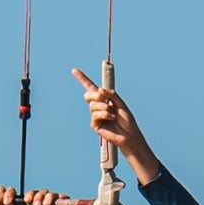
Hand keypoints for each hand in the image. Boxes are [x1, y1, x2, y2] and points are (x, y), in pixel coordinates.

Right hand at [71, 67, 158, 182]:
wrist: (129, 134)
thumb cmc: (126, 119)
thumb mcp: (120, 102)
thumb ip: (111, 94)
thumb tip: (100, 90)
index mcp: (104, 99)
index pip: (91, 87)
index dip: (82, 79)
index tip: (74, 70)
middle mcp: (98, 106)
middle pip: (88, 94)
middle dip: (95, 95)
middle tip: (104, 98)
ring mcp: (95, 115)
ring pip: (93, 104)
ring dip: (104, 106)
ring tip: (112, 112)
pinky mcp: (95, 124)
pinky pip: (95, 114)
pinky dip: (105, 114)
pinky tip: (111, 117)